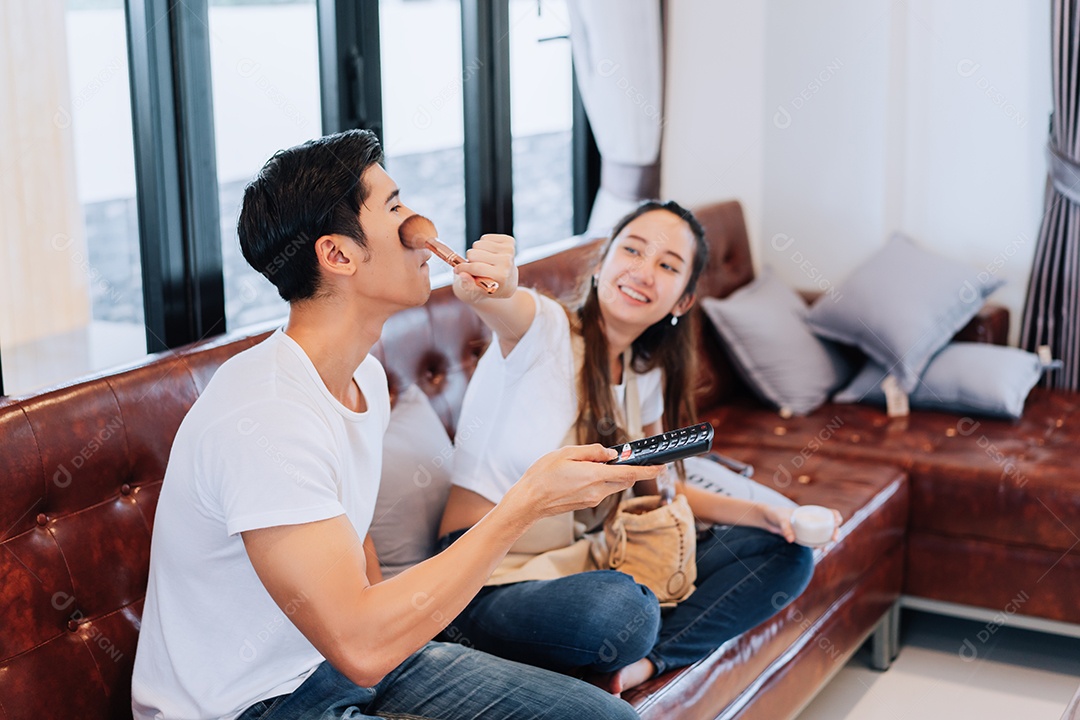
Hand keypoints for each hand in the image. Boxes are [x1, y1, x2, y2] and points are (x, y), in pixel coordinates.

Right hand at [453, 233, 517, 302]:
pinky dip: (483, 246)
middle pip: (474, 254)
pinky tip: (489, 255)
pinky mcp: (509, 241)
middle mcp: (507, 262)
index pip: (476, 267)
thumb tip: (462, 274)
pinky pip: (485, 238)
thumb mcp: (478, 291)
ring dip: (476, 253)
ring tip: (483, 262)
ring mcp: (509, 250)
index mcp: (501, 276)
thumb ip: (469, 284)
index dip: (462, 268)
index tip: (456, 270)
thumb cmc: (490, 287)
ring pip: (478, 244)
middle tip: (476, 268)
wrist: (508, 282)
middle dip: (470, 261)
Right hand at [503, 444, 662, 523]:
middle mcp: (597, 491)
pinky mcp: (586, 504)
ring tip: (592, 463)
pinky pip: (602, 490)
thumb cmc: (543, 476)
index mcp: (595, 476)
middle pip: (625, 480)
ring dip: (613, 475)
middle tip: (622, 457)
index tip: (660, 467)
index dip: (648, 471)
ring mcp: (592, 500)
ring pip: (614, 485)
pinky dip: (601, 481)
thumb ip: (593, 452)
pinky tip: (584, 474)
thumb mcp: (566, 453)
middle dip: (630, 470)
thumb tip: (612, 454)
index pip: (630, 474)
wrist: (529, 501)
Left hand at [759, 505, 842, 543]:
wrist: (767, 518)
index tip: (836, 523)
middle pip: (830, 526)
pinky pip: (815, 540)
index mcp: (811, 512)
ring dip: (827, 541)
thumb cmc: (775, 514)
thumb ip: (785, 528)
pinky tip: (821, 551)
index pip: (829, 513)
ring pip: (824, 535)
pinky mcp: (803, 536)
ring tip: (825, 549)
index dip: (836, 517)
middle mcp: (812, 520)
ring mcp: (809, 528)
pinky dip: (819, 545)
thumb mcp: (780, 519)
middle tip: (833, 539)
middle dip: (835, 532)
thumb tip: (791, 540)